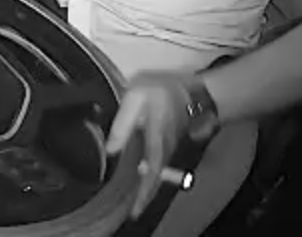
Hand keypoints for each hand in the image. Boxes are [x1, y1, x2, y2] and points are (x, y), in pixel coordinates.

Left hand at [104, 72, 195, 218]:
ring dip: (146, 188)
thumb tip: (111, 150)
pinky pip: (158, 164)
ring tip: (134, 202)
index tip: (135, 212)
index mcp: (155, 141)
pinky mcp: (167, 142)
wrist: (190, 89)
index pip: (149, 174)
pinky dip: (150, 176)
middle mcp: (163, 149)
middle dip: (145, 196)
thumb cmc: (161, 92)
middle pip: (154, 179)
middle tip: (134, 213)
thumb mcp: (136, 98)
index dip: (143, 193)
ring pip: (157, 173)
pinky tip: (141, 178)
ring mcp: (167, 147)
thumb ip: (123, 123)